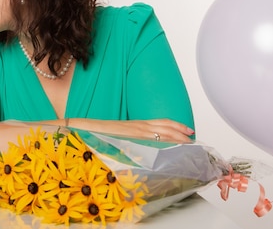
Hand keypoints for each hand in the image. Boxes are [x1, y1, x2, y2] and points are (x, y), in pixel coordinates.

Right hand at [69, 118, 194, 143]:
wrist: (78, 128)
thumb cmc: (94, 133)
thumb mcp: (115, 135)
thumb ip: (128, 138)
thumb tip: (139, 145)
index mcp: (133, 124)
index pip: (159, 122)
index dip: (176, 125)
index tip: (188, 130)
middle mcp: (135, 126)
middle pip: (163, 127)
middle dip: (180, 133)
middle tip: (194, 139)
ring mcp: (131, 133)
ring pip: (159, 133)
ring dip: (175, 138)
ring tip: (188, 144)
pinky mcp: (126, 139)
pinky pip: (148, 141)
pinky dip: (161, 144)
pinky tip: (169, 148)